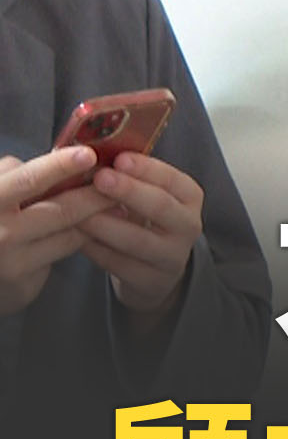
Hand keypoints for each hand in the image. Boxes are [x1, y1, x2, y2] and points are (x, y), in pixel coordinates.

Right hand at [0, 147, 114, 315]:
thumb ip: (16, 175)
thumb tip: (60, 156)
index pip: (28, 180)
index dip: (60, 166)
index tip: (90, 154)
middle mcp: (0, 233)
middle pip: (61, 210)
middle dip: (97, 195)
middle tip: (124, 181)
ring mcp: (12, 261)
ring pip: (70, 234)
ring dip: (99, 218)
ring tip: (120, 204)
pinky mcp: (24, 284)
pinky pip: (65, 254)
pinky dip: (86, 238)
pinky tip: (101, 229)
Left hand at [78, 152, 204, 319]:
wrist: (155, 269)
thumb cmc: (144, 219)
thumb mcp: (147, 195)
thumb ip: (129, 178)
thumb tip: (92, 152)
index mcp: (189, 197)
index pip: (173, 180)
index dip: (147, 169)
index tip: (119, 158)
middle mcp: (188, 225)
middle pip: (161, 206)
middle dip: (129, 191)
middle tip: (99, 178)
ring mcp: (173, 256)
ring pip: (139, 240)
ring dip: (107, 224)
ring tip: (78, 212)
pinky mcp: (152, 281)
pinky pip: (120, 264)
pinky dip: (97, 250)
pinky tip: (77, 238)